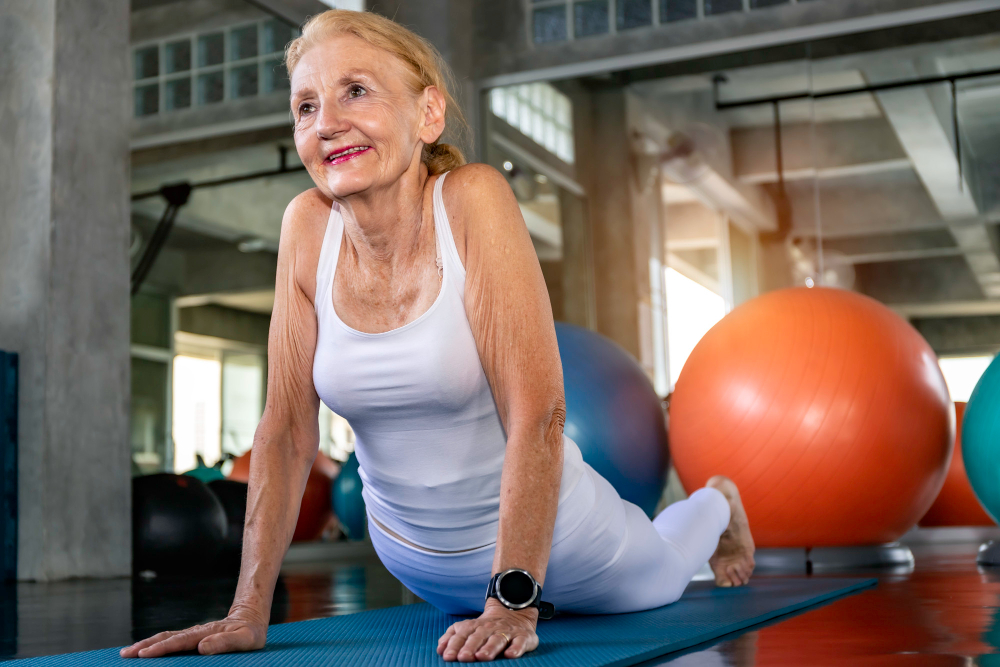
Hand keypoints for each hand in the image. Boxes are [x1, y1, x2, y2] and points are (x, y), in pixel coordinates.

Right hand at [119, 611, 265, 657]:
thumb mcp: (244, 639)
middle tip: (124, 654)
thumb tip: (202, 648)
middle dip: (144, 646)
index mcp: (204, 634)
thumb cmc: (250, 632)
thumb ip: (225, 643)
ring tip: (127, 652)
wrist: (251, 618)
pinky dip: (156, 645)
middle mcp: (195, 633)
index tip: (143, 654)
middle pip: (165, 638)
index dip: (160, 649)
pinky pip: (171, 642)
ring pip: (165, 638)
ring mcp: (192, 635)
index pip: (178, 642)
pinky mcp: (193, 638)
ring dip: (146, 644)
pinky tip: (146, 651)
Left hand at [437, 599, 538, 661]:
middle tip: (463, 657)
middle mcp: (490, 628)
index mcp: (474, 626)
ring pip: (497, 639)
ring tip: (482, 656)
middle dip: (470, 647)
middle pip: (479, 637)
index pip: (462, 634)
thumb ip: (452, 637)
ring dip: (489, 648)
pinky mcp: (523, 637)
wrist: (514, 613)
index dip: (455, 645)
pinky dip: (516, 648)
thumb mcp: (468, 628)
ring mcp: (507, 632)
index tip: (448, 656)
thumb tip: (440, 649)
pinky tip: (510, 654)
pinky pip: (520, 642)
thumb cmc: (486, 628)